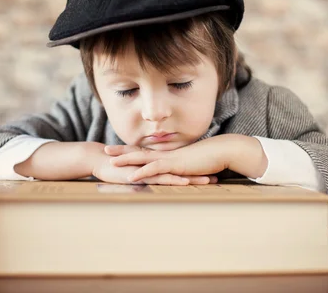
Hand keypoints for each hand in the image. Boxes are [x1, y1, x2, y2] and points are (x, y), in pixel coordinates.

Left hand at [106, 136, 231, 182]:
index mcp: (168, 154)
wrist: (222, 152)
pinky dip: (142, 172)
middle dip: (121, 151)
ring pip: (143, 158)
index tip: (117, 150)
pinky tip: (131, 177)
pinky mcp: (175, 166)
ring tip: (111, 163)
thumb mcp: (192, 163)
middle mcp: (166, 155)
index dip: (130, 150)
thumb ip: (183, 166)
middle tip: (105, 150)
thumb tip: (179, 170)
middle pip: (139, 151)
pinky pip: (155, 169)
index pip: (145, 151)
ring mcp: (170, 159)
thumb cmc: (210, 158)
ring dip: (126, 160)